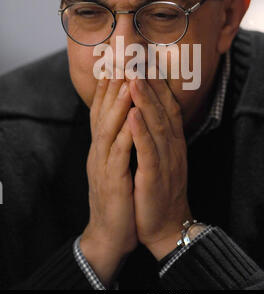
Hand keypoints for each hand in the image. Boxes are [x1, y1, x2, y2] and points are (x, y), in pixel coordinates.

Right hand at [80, 78, 137, 285]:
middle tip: (120, 59)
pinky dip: (125, 133)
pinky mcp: (112, 181)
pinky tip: (133, 117)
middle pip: (103, 112)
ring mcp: (104, 165)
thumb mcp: (117, 164)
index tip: (118, 61)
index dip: (110, 85)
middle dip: (112, 85)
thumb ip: (119, 140)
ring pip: (109, 128)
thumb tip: (128, 117)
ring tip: (127, 80)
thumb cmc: (119, 197)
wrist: (111, 235)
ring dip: (118, 103)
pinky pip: (119, 153)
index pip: (104, 110)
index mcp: (103, 147)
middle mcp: (99, 151)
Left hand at [127, 78, 191, 259]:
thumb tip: (147, 109)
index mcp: (173, 140)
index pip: (167, 105)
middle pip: (163, 108)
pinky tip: (133, 115)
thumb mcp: (161, 156)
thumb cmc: (160, 188)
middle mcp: (172, 145)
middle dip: (150, 82)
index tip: (145, 60)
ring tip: (134, 78)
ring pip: (157, 124)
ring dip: (146, 100)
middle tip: (138, 59)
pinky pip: (148, 151)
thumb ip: (157, 132)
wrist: (167, 225)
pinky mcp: (156, 177)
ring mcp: (166, 160)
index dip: (157, 81)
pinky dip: (141, 132)